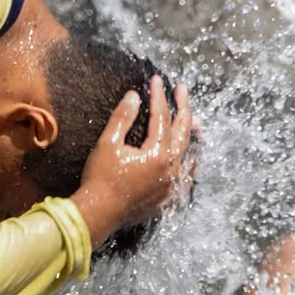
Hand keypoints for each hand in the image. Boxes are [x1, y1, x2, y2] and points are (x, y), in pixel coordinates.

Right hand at [71, 78, 193, 243]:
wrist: (98, 213)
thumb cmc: (101, 178)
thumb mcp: (108, 144)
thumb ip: (123, 118)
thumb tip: (134, 96)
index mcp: (158, 153)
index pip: (162, 117)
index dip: (159, 97)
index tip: (156, 80)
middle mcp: (172, 168)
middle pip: (182, 132)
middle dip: (183, 107)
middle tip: (181, 89)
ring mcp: (172, 185)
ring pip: (190, 154)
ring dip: (192, 135)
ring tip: (196, 122)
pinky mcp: (167, 198)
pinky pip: (186, 177)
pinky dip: (190, 164)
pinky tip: (191, 159)